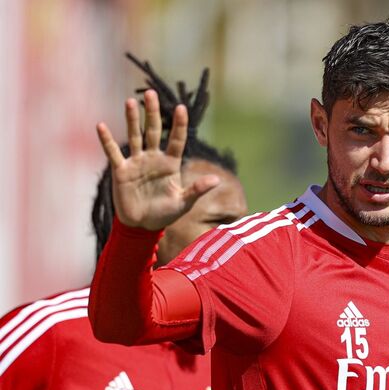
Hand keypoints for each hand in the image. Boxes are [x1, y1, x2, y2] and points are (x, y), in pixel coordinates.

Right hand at [96, 89, 219, 230]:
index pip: (177, 140)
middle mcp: (154, 159)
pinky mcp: (121, 171)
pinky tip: (101, 125)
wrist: (142, 226)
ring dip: (132, 120)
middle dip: (152, 113)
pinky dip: (107, 140)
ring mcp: (137, 163)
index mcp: (171, 164)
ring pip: (135, 136)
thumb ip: (197, 189)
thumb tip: (217, 180)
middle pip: (153, 131)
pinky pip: (113, 153)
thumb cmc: (165, 214)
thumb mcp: (184, 203)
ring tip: (130, 102)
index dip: (179, 125)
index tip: (181, 108)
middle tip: (151, 93)